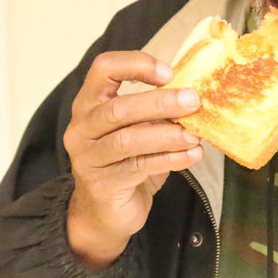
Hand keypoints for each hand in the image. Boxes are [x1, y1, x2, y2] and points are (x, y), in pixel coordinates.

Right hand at [63, 50, 201, 267]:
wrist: (105, 213)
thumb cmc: (126, 163)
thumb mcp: (139, 130)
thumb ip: (156, 113)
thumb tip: (195, 95)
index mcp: (89, 103)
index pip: (103, 68)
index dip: (136, 64)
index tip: (169, 73)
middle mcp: (82, 128)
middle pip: (118, 108)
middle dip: (159, 102)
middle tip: (193, 101)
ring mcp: (87, 158)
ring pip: (128, 140)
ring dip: (167, 135)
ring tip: (195, 135)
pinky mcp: (102, 185)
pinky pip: (138, 167)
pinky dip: (170, 159)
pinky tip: (192, 155)